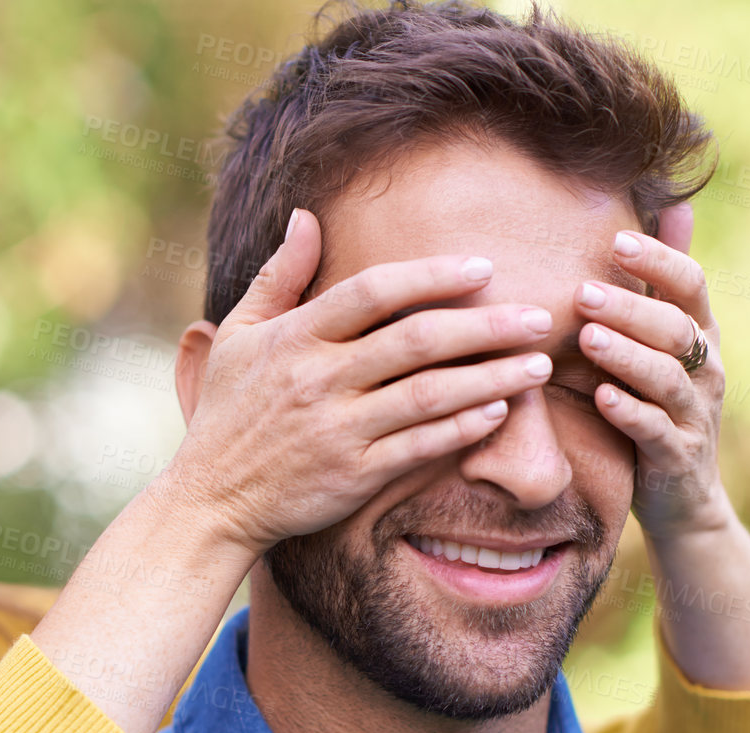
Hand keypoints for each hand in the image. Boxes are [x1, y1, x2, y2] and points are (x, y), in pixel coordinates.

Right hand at [165, 208, 557, 554]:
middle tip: (538, 316)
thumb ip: (277, 276)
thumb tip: (305, 216)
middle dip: (486, 325)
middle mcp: (318, 380)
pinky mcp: (352, 476)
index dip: (432, 275)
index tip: (482, 268)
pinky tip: (500, 411)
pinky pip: (419, 446)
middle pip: (416, 340)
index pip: (373, 292)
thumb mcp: (236, 337)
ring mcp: (337, 430)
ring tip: (538, 364)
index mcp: (293, 338)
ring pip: (429, 394)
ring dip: (492, 377)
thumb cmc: (227, 413)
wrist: (210, 500)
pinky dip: (463, 428)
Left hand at [574, 201, 732, 541]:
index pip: (692, 285)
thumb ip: (665, 284)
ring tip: (587, 338)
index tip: (616, 240)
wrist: (682, 497)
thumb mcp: (665, 345)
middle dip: (632, 308)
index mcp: (701, 336)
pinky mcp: (677, 456)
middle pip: (676, 328)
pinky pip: (656, 431)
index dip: (660, 260)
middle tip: (584, 292)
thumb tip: (675, 205)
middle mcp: (707, 370)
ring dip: (627, 355)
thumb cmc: (659, 406)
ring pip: (668, 378)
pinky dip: (629, 413)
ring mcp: (695, 414)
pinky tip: (600, 397)